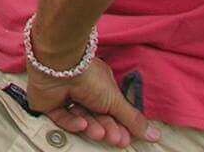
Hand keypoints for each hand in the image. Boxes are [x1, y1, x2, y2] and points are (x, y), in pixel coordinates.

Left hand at [22, 56, 156, 146]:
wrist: (60, 66)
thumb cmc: (89, 77)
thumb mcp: (115, 100)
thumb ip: (132, 119)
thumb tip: (155, 135)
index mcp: (98, 85)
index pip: (109, 109)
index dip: (118, 124)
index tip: (126, 138)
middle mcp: (81, 89)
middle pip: (96, 116)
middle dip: (107, 128)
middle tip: (116, 139)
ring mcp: (64, 95)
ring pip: (80, 117)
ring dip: (92, 126)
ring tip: (100, 132)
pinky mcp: (48, 102)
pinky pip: (62, 117)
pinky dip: (72, 122)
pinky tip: (82, 123)